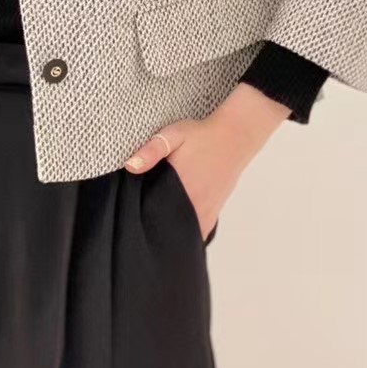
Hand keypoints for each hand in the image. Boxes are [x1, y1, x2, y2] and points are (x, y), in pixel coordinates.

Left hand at [122, 117, 228, 242]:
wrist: (235, 136)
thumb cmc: (202, 135)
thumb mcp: (173, 135)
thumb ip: (151, 150)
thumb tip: (130, 166)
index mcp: (182, 190)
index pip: (158, 218)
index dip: (144, 222)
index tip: (135, 222)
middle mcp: (196, 205)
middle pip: (172, 229)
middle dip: (157, 231)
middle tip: (144, 226)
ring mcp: (208, 210)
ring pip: (187, 232)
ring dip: (173, 232)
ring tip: (159, 227)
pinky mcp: (215, 209)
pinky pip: (199, 230)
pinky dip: (188, 231)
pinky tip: (178, 226)